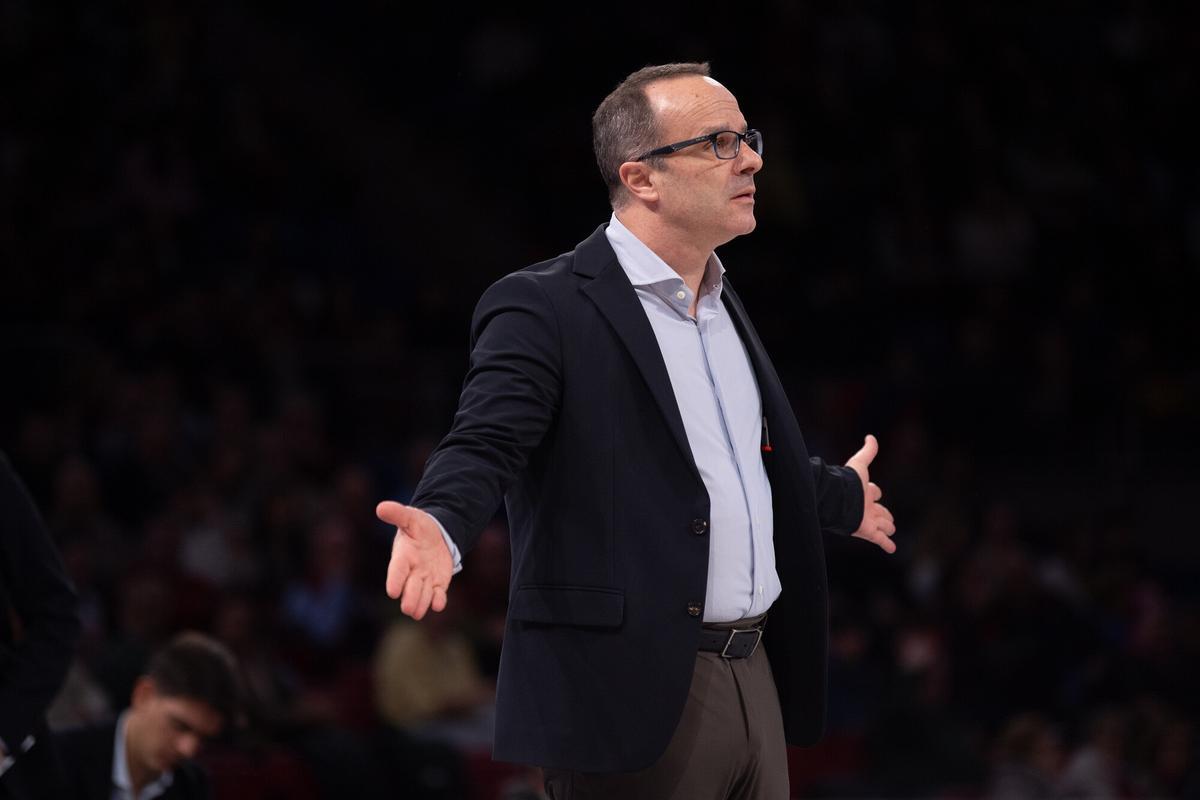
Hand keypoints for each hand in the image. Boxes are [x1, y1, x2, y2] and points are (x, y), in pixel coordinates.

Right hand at [377, 501, 453, 619]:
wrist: (436, 535)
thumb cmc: (419, 526)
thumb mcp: (410, 517)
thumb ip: (397, 514)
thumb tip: (381, 507)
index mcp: (402, 556)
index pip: (396, 570)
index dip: (394, 580)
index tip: (393, 591)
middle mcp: (412, 571)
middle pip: (409, 588)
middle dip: (409, 598)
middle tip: (408, 609)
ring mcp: (425, 579)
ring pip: (422, 596)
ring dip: (421, 603)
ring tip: (418, 612)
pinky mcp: (438, 584)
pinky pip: (437, 596)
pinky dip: (438, 601)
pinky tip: (438, 604)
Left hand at [844, 434, 896, 552]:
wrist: (838, 500)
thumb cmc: (848, 482)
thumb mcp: (860, 464)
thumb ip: (867, 452)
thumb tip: (870, 436)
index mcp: (863, 491)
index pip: (874, 491)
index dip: (875, 491)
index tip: (875, 491)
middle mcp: (866, 507)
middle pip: (880, 511)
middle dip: (884, 513)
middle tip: (888, 518)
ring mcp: (868, 520)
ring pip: (883, 525)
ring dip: (887, 527)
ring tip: (890, 530)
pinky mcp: (868, 532)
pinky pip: (880, 539)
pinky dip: (887, 544)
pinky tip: (892, 549)